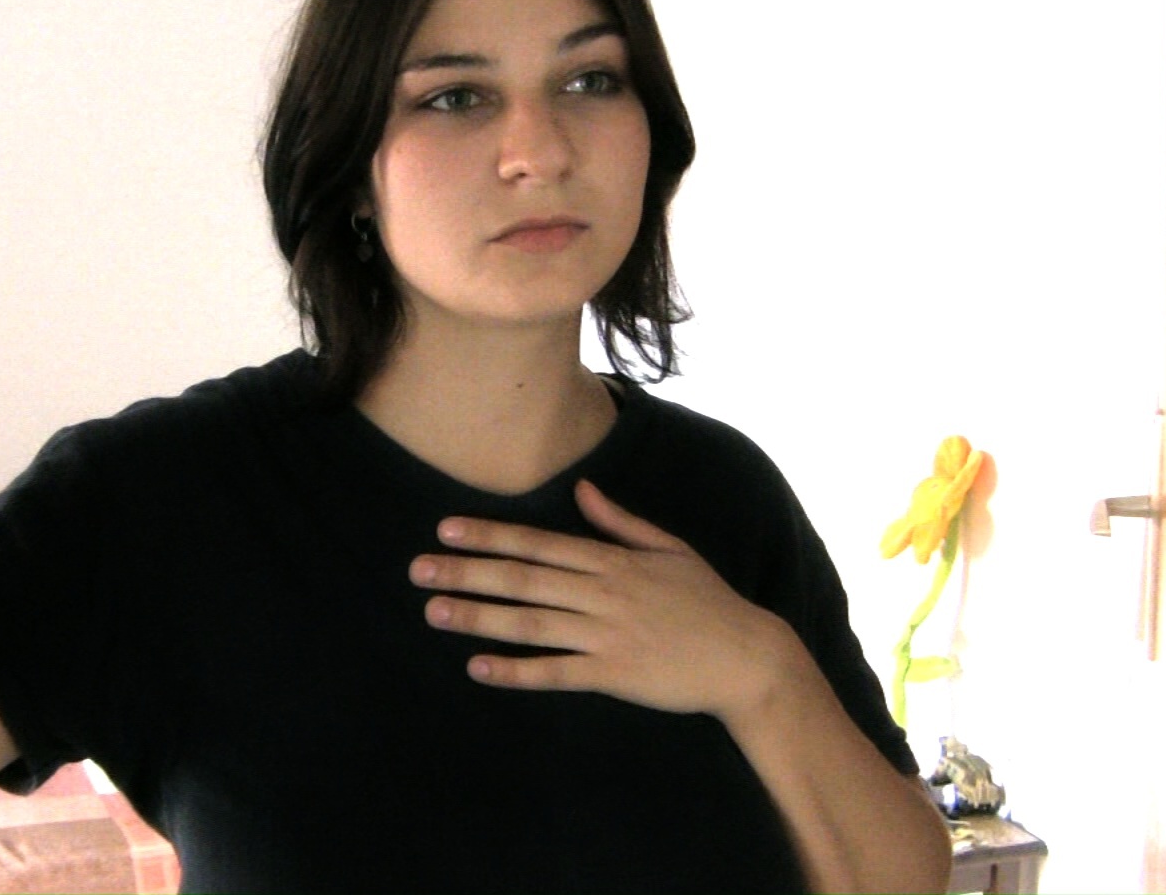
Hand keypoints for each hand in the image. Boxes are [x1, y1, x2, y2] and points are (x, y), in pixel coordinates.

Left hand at [409, 479, 802, 720]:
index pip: (539, 542)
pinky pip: (557, 673)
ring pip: (531, 622)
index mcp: (613, 560)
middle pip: (524, 578)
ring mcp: (607, 634)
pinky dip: (517, 671)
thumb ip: (621, 523)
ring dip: (479, 617)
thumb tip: (584, 490)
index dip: (490, 535)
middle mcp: (604, 593)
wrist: (747, 657)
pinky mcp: (615, 675)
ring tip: (435, 612)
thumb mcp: (670, 550)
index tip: (446, 529)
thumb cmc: (708, 602)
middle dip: (467, 572)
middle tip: (418, 570)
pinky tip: (479, 668)